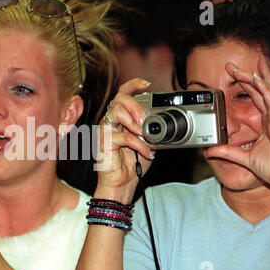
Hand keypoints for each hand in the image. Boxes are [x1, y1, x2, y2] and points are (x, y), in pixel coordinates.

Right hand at [95, 78, 154, 202]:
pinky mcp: (104, 143)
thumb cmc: (131, 164)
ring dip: (135, 121)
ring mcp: (105, 131)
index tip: (147, 85)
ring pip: (116, 111)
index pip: (122, 94)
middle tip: (145, 120)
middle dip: (135, 105)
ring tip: (145, 134)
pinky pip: (123, 136)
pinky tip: (147, 152)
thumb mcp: (147, 142)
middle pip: (119, 98)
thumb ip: (151, 130)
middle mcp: (110, 122)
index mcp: (119, 118)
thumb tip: (165, 121)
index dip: (133, 85)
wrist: (121, 184)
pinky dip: (139, 144)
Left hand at [206, 57, 269, 190]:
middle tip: (230, 66)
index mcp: (267, 123)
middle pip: (260, 90)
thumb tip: (212, 150)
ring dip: (252, 78)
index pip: (256, 98)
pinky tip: (255, 79)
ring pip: (266, 92)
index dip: (247, 84)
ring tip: (239, 68)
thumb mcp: (244, 158)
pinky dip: (263, 89)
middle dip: (246, 76)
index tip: (234, 74)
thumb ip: (228, 152)